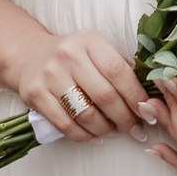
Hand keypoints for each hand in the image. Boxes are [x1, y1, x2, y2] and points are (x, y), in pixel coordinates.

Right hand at [13, 29, 149, 144]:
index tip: (146, 110)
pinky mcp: (35, 95)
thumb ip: (117, 68)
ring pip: (86, 113)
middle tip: (135, 128)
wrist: (30, 55)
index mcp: (88, 40)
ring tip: (114, 130)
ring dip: (106, 128)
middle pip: (105, 95)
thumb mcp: (94, 49)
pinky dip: (84, 135)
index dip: (135, 95)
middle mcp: (68, 55)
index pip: (118, 71)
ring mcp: (50, 75)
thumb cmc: (73, 57)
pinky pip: (66, 125)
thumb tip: (146, 100)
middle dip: (125, 117)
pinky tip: (94, 134)